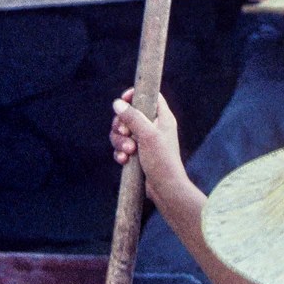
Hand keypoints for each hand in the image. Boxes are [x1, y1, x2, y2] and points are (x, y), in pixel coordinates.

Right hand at [110, 90, 188, 204]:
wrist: (165, 189)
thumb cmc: (162, 161)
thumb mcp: (147, 135)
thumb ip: (133, 117)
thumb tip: (117, 103)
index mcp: (163, 118)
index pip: (150, 95)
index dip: (135, 94)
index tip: (123, 99)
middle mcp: (154, 127)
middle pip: (129, 113)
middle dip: (121, 124)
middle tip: (125, 133)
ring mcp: (145, 141)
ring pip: (122, 131)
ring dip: (120, 141)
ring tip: (128, 152)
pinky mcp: (137, 154)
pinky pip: (121, 147)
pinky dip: (120, 153)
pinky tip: (124, 161)